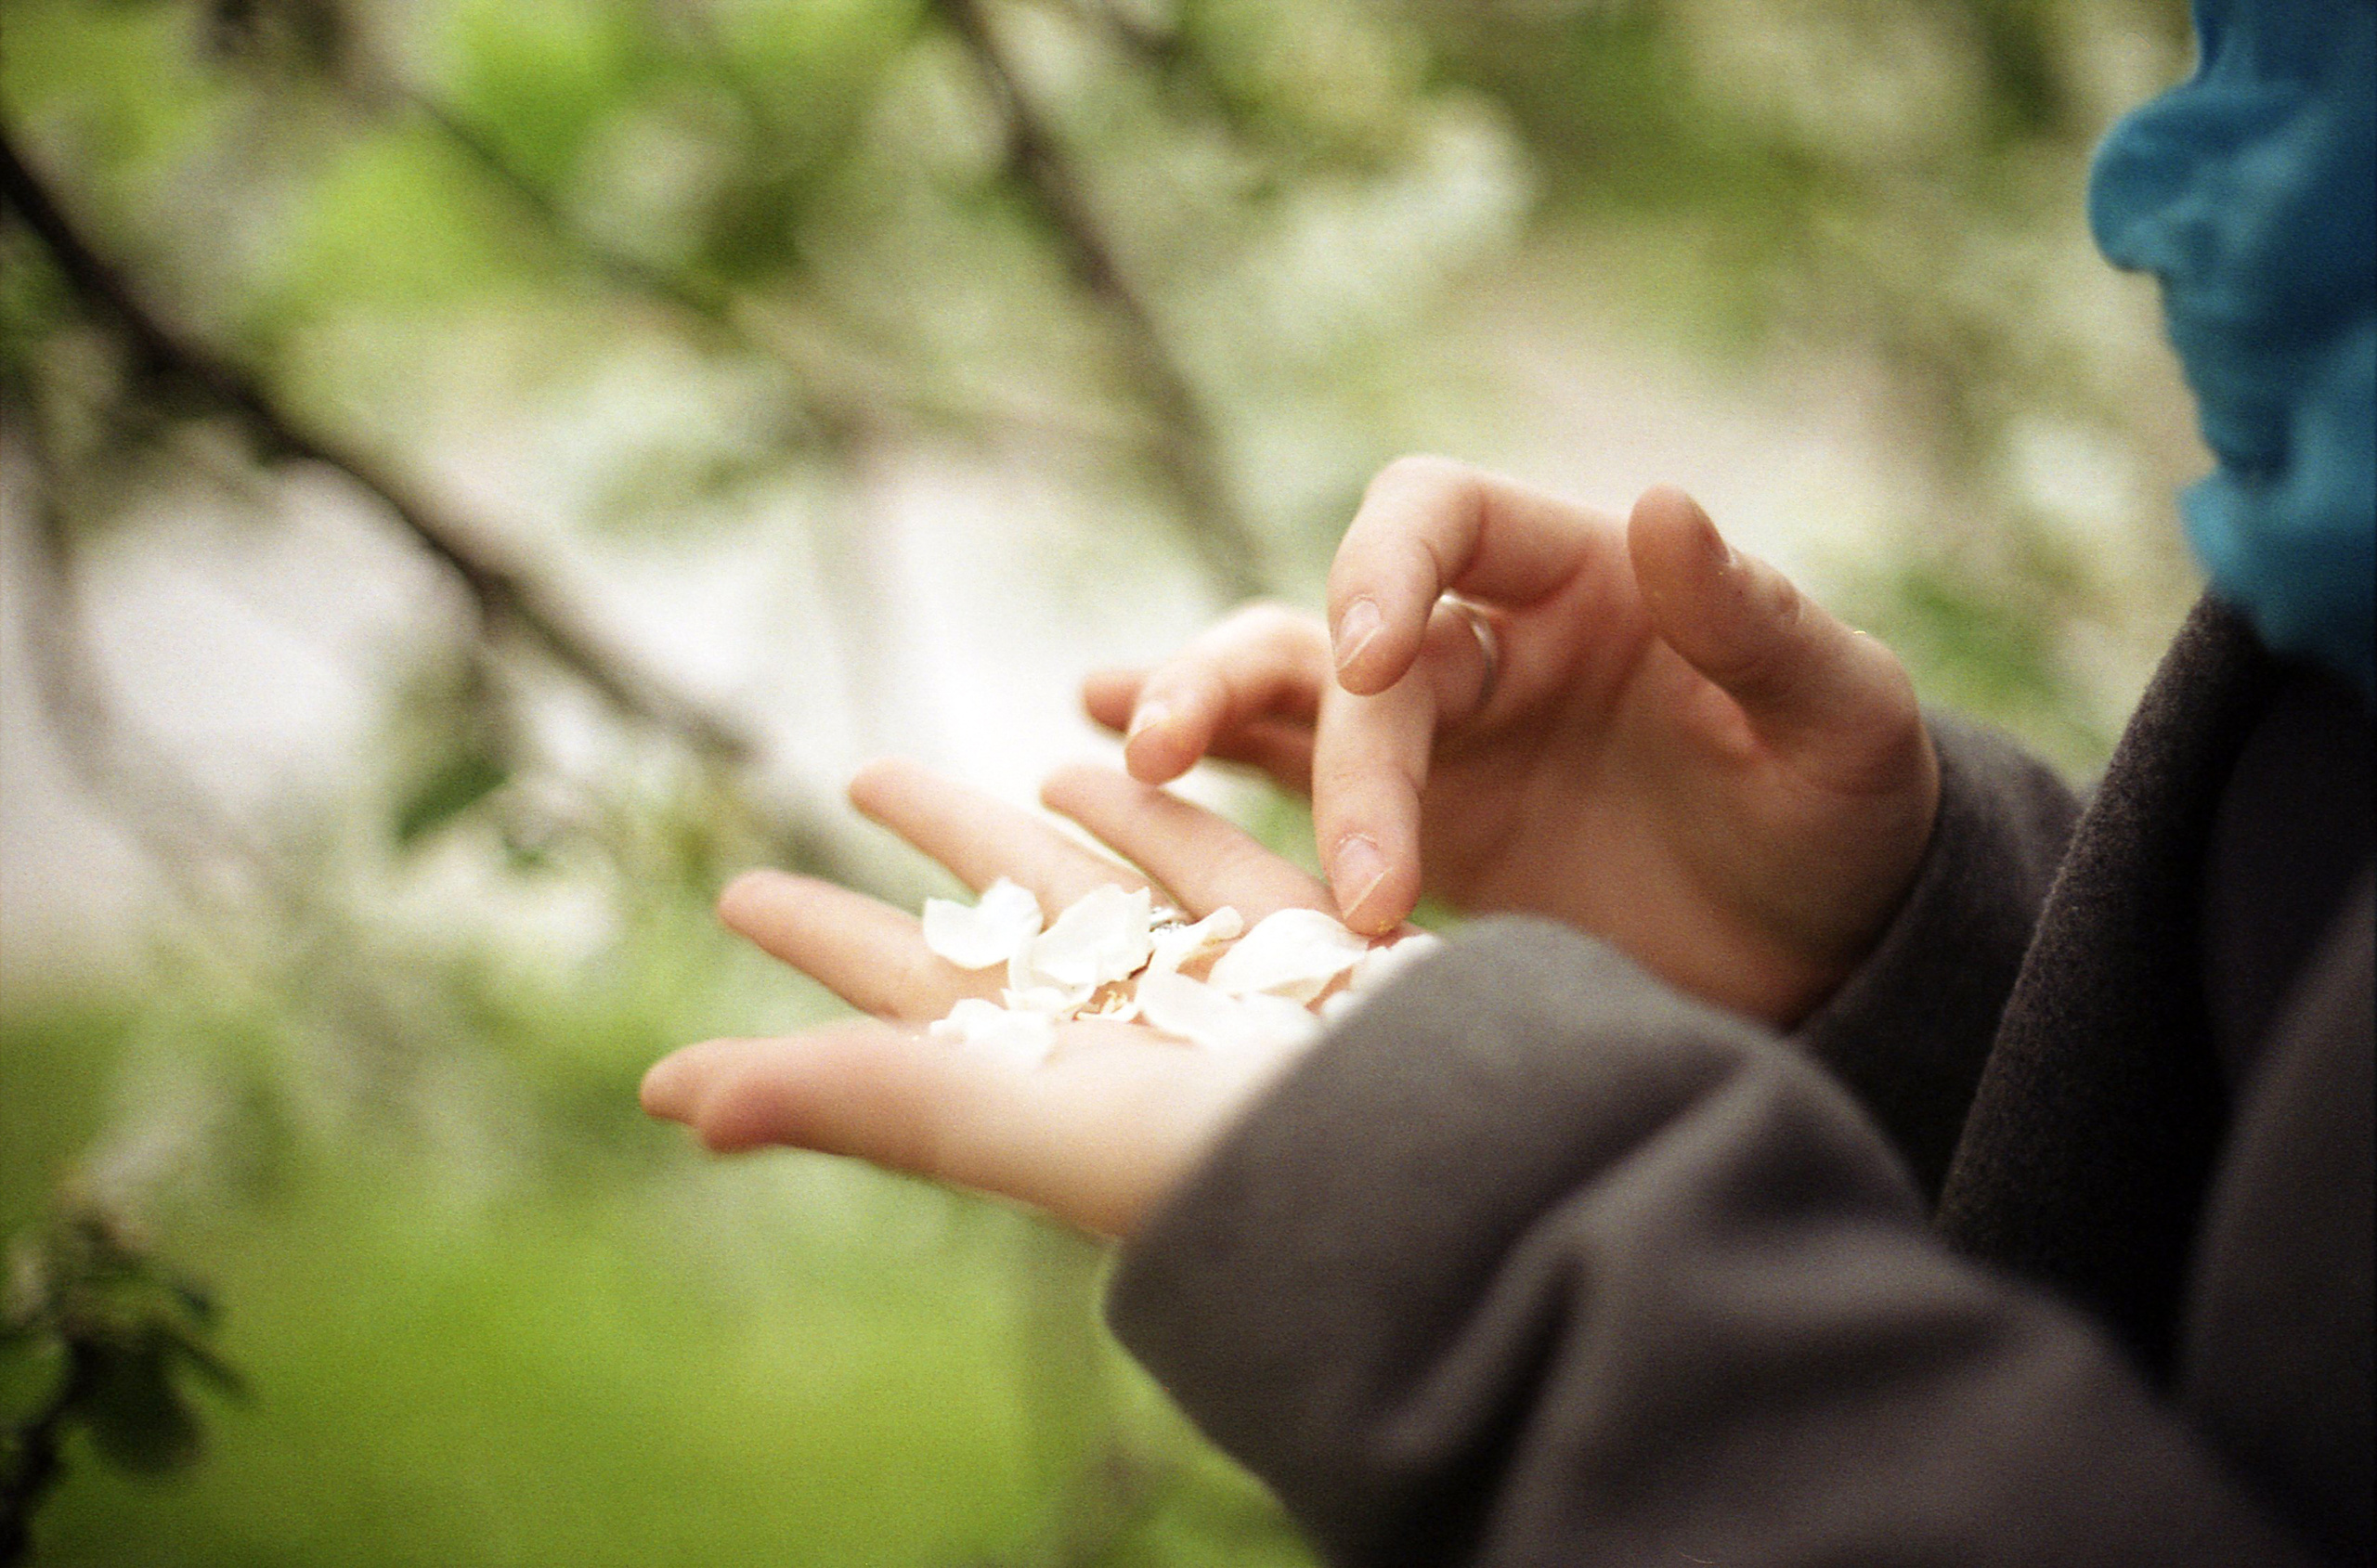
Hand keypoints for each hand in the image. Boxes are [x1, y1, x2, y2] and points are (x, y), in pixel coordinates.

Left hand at [641, 759, 1350, 1237]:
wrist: (1426, 1156)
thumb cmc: (1210, 1158)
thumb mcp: (1013, 1125)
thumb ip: (858, 1099)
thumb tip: (673, 1097)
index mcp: (1035, 1073)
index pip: (896, 987)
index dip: (816, 938)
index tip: (738, 890)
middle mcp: (1113, 1027)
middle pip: (990, 920)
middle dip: (919, 854)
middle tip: (849, 772)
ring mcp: (1207, 981)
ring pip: (1096, 880)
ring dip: (1029, 822)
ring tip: (999, 771)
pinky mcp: (1299, 941)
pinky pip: (1212, 861)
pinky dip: (1156, 815)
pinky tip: (1100, 766)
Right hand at [1084, 458, 1937, 1025]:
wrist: (1828, 962)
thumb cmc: (1848, 821)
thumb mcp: (1841, 723)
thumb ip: (1757, 622)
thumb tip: (1661, 503)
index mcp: (1578, 577)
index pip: (1435, 517)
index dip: (1376, 567)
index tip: (1364, 662)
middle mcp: (1487, 642)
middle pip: (1326, 628)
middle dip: (1252, 693)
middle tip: (1177, 761)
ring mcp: (1439, 740)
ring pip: (1278, 696)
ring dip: (1195, 715)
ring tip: (1123, 760)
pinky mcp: (1411, 833)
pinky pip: (1284, 789)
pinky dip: (1200, 776)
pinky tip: (1104, 773)